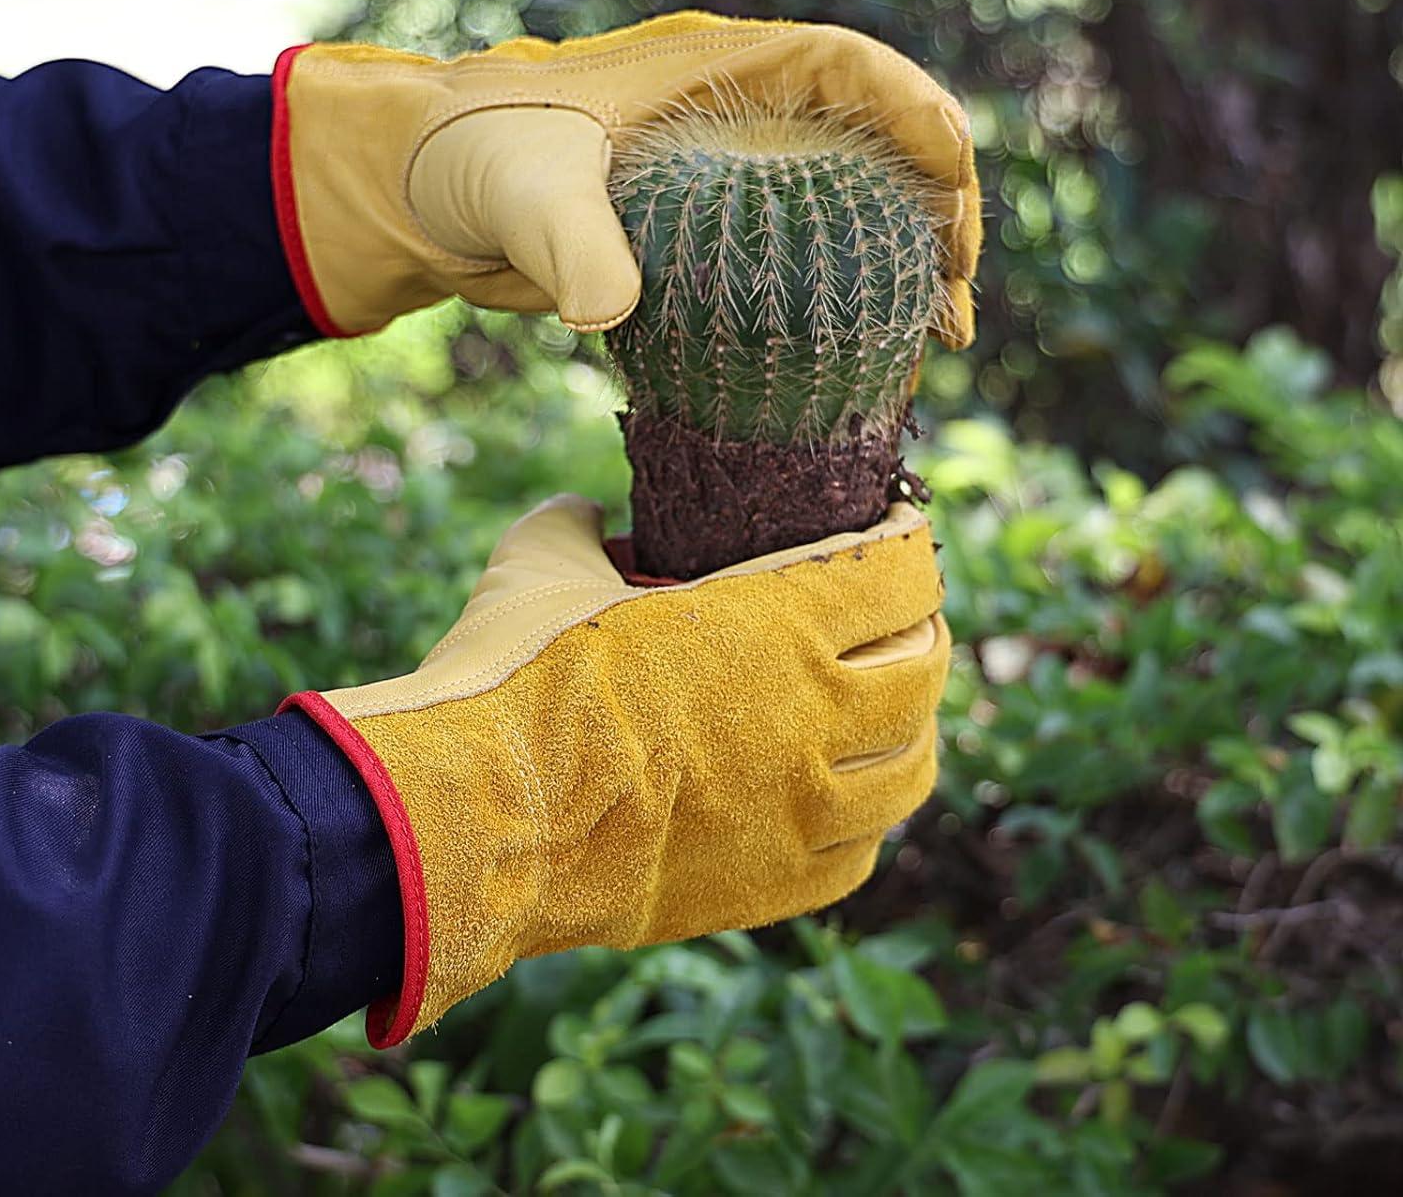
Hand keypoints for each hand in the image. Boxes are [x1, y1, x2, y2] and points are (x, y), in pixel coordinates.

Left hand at [272, 11, 979, 343]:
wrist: (422, 195)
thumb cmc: (467, 155)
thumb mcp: (517, 187)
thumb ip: (565, 240)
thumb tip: (605, 311)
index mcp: (712, 69)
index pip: (845, 67)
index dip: (914, 109)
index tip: (953, 175)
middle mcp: (738, 117)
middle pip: (875, 146)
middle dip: (934, 213)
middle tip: (955, 304)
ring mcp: (731, 179)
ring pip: (852, 208)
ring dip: (904, 269)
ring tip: (937, 344)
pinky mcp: (710, 237)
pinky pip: (803, 261)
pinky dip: (844, 305)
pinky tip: (863, 362)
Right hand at [283, 493, 949, 1045]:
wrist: (477, 818)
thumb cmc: (511, 676)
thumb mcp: (542, 561)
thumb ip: (581, 524)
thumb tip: (592, 517)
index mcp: (779, 623)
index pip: (900, 571)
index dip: (907, 541)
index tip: (896, 528)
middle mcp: (813, 717)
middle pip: (926, 668)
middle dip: (926, 631)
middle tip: (906, 617)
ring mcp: (799, 810)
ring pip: (911, 768)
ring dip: (914, 728)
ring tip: (896, 711)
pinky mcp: (768, 885)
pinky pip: (859, 854)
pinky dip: (866, 820)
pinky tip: (843, 802)